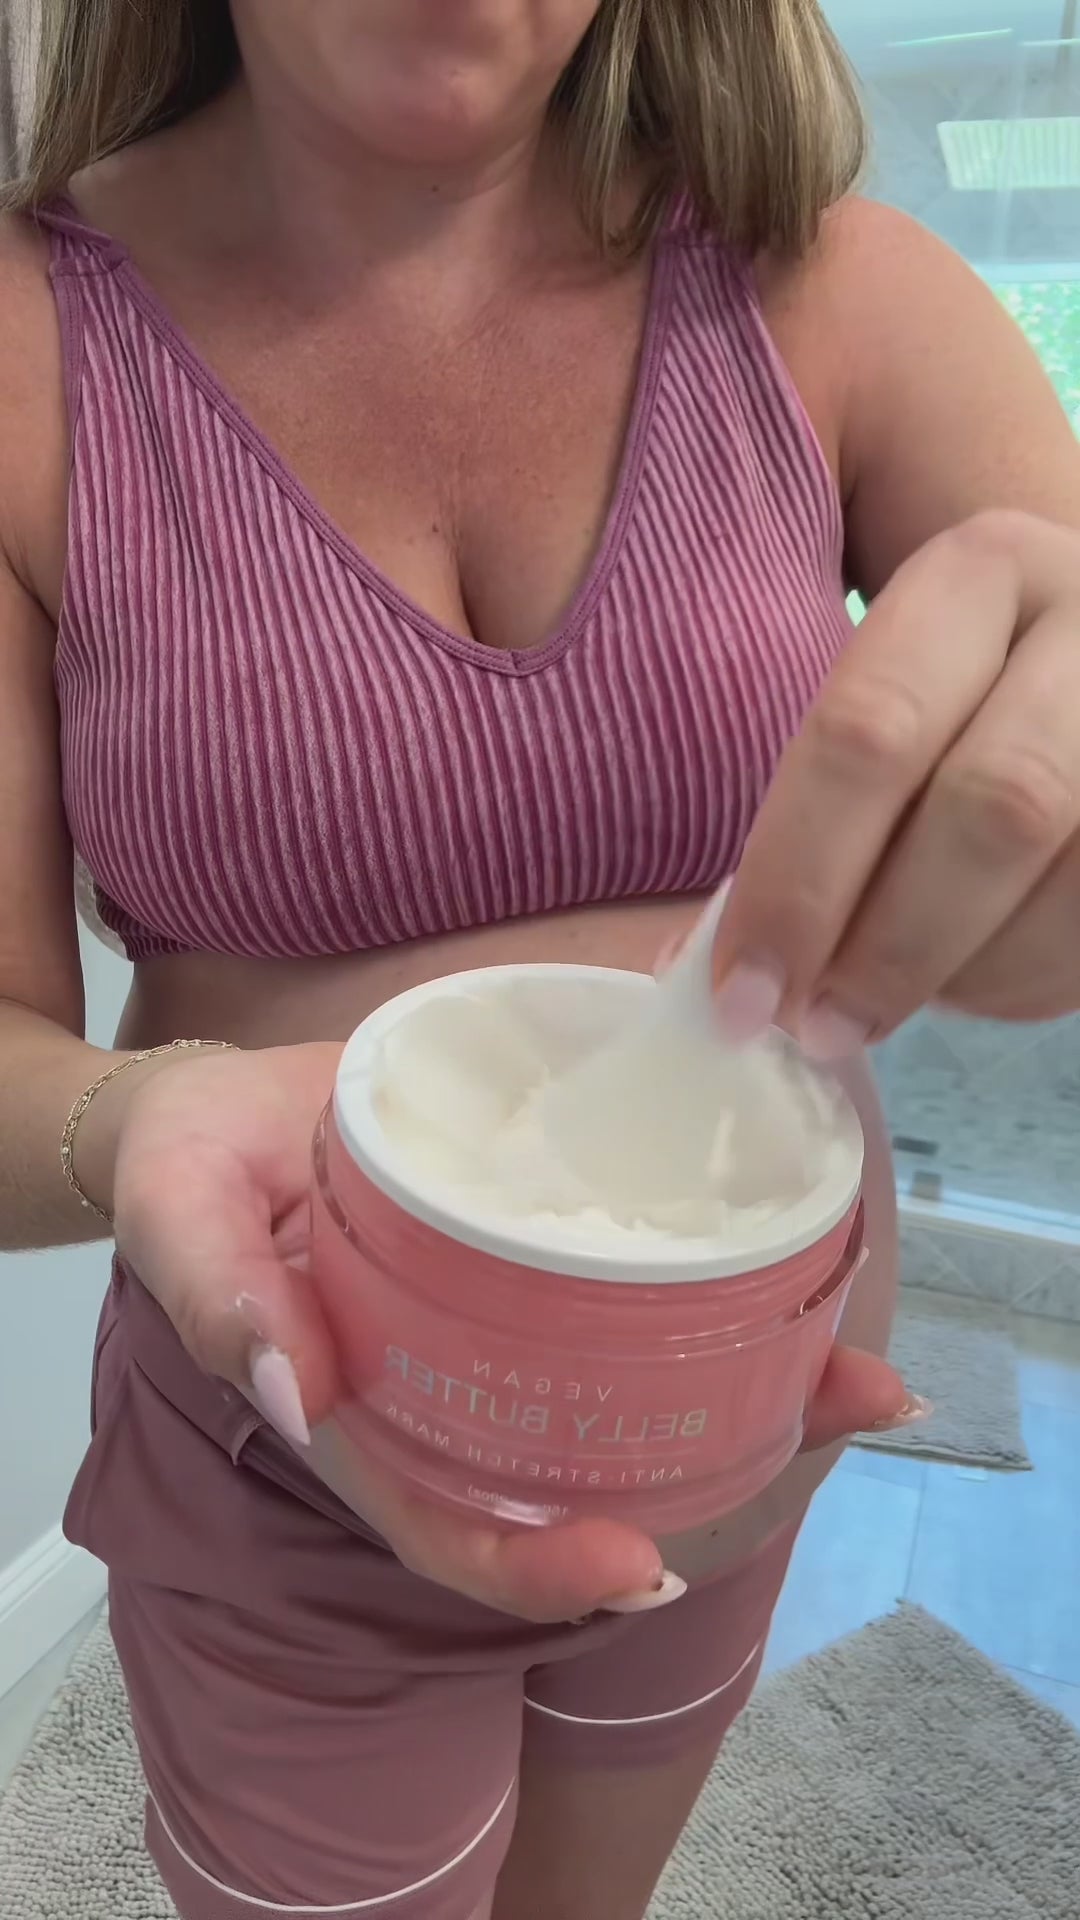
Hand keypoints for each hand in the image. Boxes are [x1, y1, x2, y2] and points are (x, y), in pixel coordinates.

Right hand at [108, 1043, 909, 1620]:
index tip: (634, 1571)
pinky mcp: (540, 1249)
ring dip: (752, 1389)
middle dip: (713, 1478)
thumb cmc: (189, 1164)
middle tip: (837, 1417)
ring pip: (629, 1390)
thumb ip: (219, 1300)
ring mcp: (508, 1322)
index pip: (454, 1526)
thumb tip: (305, 1397)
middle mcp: (457, 1387)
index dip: (538, 1570)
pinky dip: (719, 1290)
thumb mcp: (180, 1215)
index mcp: (369, 1415)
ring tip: (860, 1373)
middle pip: (577, 1477)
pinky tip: (799, 1261)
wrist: (225, 1101)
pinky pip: (630, 1290)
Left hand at [711, 510, 1079, 1054]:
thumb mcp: (892, 711)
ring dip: (962, 977)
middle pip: (990, 806)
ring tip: (895, 1005)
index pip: (869, 732)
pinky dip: (1024, 986)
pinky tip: (975, 983)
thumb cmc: (961, 713)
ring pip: (1067, 882)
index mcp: (978, 576)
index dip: (798, 879)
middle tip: (818, 1027)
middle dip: (886, 946)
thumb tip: (712, 974)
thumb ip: (815, 816)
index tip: (743, 992)